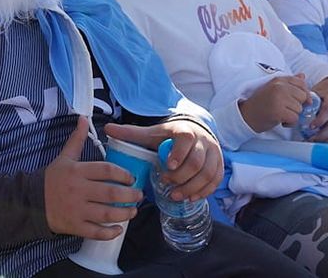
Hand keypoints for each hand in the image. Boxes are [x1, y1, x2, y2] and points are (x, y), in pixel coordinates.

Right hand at [45, 117, 141, 239]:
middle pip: (110, 193)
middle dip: (129, 195)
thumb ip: (76, 140)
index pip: (106, 170)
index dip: (123, 174)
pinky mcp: (74, 226)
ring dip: (123, 213)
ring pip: (106, 213)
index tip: (132, 178)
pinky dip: (108, 232)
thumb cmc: (52, 179)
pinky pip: (95, 232)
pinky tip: (118, 229)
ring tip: (133, 211)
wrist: (30, 201)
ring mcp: (77, 210)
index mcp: (78, 172)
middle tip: (139, 196)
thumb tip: (83, 119)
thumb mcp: (64, 157)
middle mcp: (79, 190)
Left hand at [104, 119, 221, 201]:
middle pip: (197, 162)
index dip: (178, 155)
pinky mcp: (219, 165)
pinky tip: (191, 198)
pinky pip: (216, 180)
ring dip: (193, 187)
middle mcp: (203, 141)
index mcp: (185, 131)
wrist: (195, 130)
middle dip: (183, 177)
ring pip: (209, 173)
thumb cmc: (170, 135)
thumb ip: (131, 133)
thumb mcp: (152, 133)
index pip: (186, 141)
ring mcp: (214, 154)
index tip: (168, 167)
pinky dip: (205, 191)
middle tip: (168, 186)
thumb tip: (108, 129)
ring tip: (178, 196)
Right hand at [238, 74, 306, 132]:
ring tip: (282, 115)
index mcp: (279, 80)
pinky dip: (290, 123)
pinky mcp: (278, 111)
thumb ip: (289, 83)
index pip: (301, 83)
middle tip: (286, 109)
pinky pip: (295, 118)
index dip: (304, 94)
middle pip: (303, 97)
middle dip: (298, 105)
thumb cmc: (261, 103)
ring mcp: (279, 99)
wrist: (246, 116)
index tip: (298, 101)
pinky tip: (281, 121)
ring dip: (293, 115)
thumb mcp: (274, 88)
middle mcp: (279, 87)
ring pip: (299, 109)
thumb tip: (303, 76)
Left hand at [307, 76, 327, 142]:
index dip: (320, 119)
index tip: (311, 127)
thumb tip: (296, 111)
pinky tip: (325, 143)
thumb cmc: (327, 93)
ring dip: (327, 140)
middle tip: (310, 139)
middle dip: (322, 135)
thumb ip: (308, 101)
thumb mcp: (317, 92)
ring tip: (315, 143)